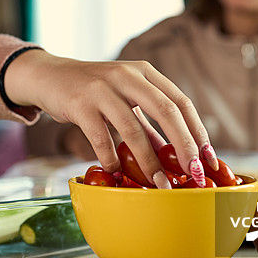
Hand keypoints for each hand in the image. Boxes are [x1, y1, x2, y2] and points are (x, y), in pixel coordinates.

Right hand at [4, 50, 216, 186]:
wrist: (49, 76)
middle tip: (193, 174)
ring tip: (160, 185)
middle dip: (184, 146)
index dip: (198, 132)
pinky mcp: (80, 104)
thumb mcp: (124, 99)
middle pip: (167, 111)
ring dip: (150, 162)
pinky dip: (111, 159)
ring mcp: (102, 89)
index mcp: (145, 73)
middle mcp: (127, 76)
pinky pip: (101, 138)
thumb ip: (147, 124)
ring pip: (134, 129)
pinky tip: (117, 175)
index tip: (208, 160)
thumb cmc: (92, 91)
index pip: (181, 102)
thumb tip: (174, 156)